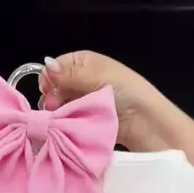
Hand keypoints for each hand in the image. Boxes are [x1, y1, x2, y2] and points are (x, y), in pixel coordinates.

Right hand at [39, 51, 171, 150]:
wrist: (147, 122)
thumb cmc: (127, 93)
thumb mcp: (99, 76)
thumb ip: (71, 73)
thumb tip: (46, 66)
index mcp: (86, 63)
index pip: (57, 66)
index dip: (50, 77)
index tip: (48, 91)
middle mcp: (83, 80)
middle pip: (56, 87)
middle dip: (52, 97)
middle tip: (54, 108)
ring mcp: (85, 102)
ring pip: (61, 105)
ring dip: (58, 113)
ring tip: (59, 121)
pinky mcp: (87, 122)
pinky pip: (70, 121)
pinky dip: (65, 124)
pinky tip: (64, 129)